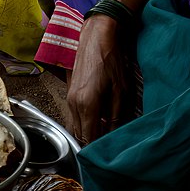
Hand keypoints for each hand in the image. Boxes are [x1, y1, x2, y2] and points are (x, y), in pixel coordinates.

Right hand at [68, 15, 133, 144]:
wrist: (97, 35)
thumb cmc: (111, 60)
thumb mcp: (121, 91)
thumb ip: (117, 117)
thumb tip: (114, 136)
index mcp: (86, 105)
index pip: (88, 139)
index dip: (98, 151)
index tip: (109, 155)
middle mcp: (73, 103)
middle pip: (79, 136)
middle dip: (92, 144)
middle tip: (109, 146)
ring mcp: (69, 97)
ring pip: (75, 126)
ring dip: (87, 133)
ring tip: (105, 132)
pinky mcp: (69, 91)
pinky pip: (74, 115)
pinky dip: (84, 122)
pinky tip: (98, 118)